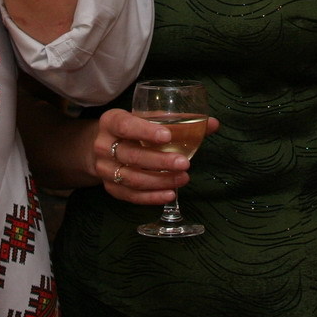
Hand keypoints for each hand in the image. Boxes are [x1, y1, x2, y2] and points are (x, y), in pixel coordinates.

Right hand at [92, 108, 220, 204]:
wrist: (104, 147)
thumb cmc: (132, 129)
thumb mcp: (146, 119)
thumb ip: (178, 121)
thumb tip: (213, 124)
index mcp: (111, 121)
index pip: (125, 126)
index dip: (145, 132)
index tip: (167, 136)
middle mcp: (103, 145)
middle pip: (131, 156)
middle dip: (160, 161)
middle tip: (184, 163)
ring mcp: (105, 169)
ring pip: (132, 178)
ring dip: (160, 181)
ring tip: (183, 178)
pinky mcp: (110, 188)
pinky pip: (131, 196)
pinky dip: (152, 197)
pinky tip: (170, 194)